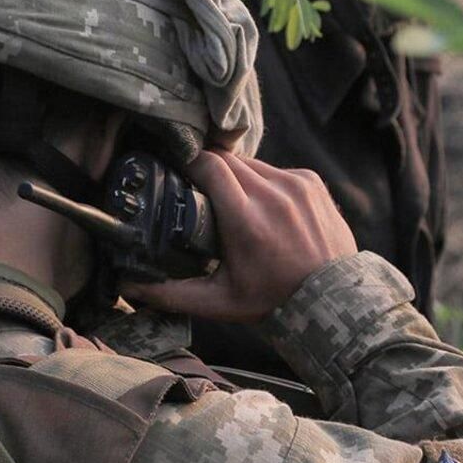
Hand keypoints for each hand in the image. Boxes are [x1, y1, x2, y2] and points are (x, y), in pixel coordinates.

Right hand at [120, 150, 356, 322]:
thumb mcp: (220, 302)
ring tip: (231, 202)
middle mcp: (272, 194)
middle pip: (226, 159)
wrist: (333, 300)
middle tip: (198, 189)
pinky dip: (264, 182)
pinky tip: (263, 205)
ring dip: (236, 176)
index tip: (178, 171)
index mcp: (245, 219)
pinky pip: (276, 170)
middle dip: (209, 170)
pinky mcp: (311, 181)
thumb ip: (172, 293)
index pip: (208, 164)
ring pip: (251, 163)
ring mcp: (295, 184)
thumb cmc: (273, 301)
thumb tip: (130, 287)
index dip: (188, 162)